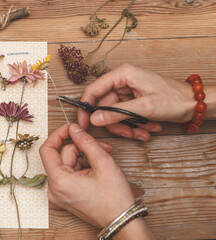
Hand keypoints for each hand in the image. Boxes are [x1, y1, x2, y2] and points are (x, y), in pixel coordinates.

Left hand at [39, 123, 134, 227]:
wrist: (121, 220)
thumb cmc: (114, 198)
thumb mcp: (103, 163)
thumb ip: (86, 141)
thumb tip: (73, 128)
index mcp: (59, 181)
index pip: (47, 150)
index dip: (58, 135)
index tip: (70, 128)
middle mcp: (55, 189)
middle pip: (62, 156)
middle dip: (81, 148)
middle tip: (101, 148)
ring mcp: (60, 194)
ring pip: (68, 163)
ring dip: (85, 158)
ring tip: (103, 161)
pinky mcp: (66, 195)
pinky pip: (70, 173)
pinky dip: (83, 167)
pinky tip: (97, 170)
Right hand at [78, 63, 194, 140]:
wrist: (193, 104)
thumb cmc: (174, 99)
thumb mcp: (144, 107)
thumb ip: (116, 113)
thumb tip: (94, 119)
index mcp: (122, 74)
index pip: (93, 90)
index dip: (86, 108)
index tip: (84, 124)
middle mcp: (122, 81)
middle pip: (104, 107)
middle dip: (116, 123)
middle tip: (127, 134)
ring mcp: (127, 92)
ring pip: (114, 115)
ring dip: (127, 127)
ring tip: (143, 133)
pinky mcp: (132, 102)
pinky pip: (124, 117)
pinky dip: (134, 126)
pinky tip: (148, 129)